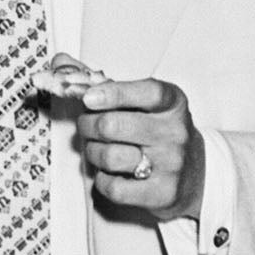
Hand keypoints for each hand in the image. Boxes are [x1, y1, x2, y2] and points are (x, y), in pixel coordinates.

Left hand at [74, 71, 206, 220]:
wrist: (195, 173)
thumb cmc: (156, 130)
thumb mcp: (142, 102)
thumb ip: (102, 82)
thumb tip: (59, 61)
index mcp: (172, 103)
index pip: (148, 92)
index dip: (115, 93)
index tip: (88, 97)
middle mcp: (175, 132)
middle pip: (113, 125)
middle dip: (87, 125)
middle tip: (85, 126)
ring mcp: (171, 164)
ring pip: (109, 156)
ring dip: (92, 152)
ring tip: (97, 150)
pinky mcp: (163, 193)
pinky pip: (114, 187)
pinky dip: (102, 180)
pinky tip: (110, 173)